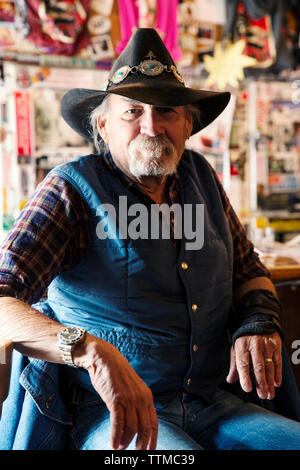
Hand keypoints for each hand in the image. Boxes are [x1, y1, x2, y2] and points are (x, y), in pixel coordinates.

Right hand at [74, 335, 157, 449]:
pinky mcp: (116, 399)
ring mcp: (129, 399)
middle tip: (134, 454)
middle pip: (145, 429)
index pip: (154, 423)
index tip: (149, 451)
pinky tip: (113, 444)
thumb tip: (135, 425)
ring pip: (132, 429)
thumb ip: (136, 404)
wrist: (104, 358)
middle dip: (141, 445)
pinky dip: (116, 437)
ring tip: (119, 448)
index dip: (152, 440)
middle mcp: (141, 398)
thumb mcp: (132, 389)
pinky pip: (118, 424)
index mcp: (147, 396)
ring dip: (125, 443)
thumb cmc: (116, 375)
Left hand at [226, 333, 281, 399]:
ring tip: (269, 394)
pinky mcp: (275, 344)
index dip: (245, 377)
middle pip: (258, 366)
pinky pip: (278, 361)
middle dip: (261, 383)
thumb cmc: (244, 338)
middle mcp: (254, 345)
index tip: (247, 388)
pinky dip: (277, 373)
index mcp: (241, 346)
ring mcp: (266, 344)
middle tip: (262, 395)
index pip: (243, 363)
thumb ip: (234, 365)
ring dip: (270, 382)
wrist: (256, 320)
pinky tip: (276, 383)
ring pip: (269, 366)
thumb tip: (229, 380)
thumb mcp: (236, 349)